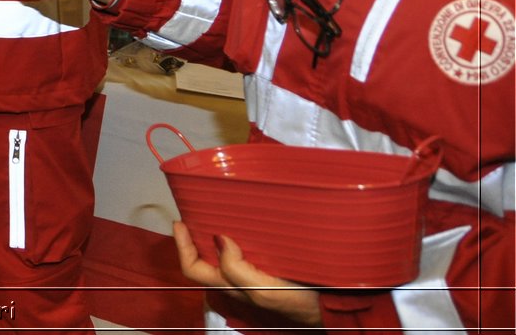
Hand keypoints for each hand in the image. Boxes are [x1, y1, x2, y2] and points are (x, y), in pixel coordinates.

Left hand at [174, 223, 321, 325]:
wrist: (334, 305)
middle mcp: (236, 280)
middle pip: (204, 259)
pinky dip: (237, 234)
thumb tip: (217, 239)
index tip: (180, 222)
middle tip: (195, 210)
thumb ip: (237, 270)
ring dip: (214, 233)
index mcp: (231, 285)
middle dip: (195, 236)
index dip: (182, 247)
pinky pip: (243, 249)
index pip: (193, 268)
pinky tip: (243, 221)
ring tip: (214, 210)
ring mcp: (251, 273)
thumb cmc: (300, 300)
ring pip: (222, 254)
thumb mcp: (264, 290)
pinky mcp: (267, 265)